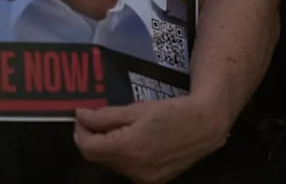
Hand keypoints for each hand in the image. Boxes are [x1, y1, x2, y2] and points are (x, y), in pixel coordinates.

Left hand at [74, 96, 226, 183]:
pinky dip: (124, 155)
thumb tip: (81, 116)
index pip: (88, 147)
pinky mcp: (151, 182)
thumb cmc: (172, 113)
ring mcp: (143, 179)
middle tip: (97, 118)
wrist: (204, 127)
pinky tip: (135, 140)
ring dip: (109, 147)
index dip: (81, 131)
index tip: (81, 116)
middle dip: (95, 138)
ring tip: (122, 127)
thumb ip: (105, 115)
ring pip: (112, 163)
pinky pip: (127, 169)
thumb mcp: (136, 109)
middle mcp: (134, 169)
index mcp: (129, 148)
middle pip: (99, 156)